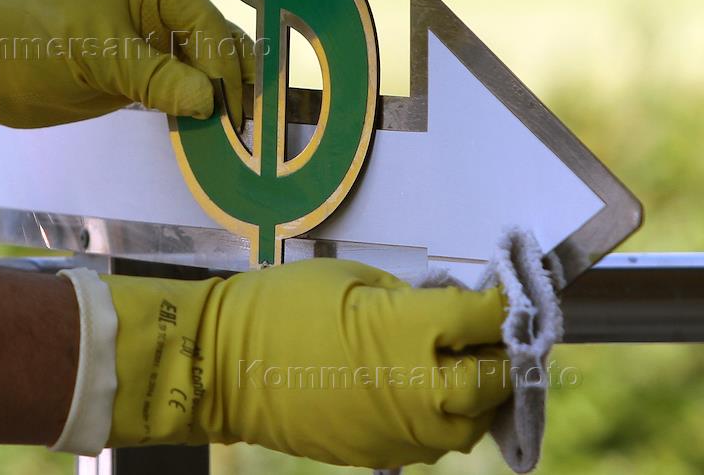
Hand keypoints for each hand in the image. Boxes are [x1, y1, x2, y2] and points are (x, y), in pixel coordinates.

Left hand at [0, 0, 253, 127]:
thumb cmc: (27, 41)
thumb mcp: (96, 57)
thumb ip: (155, 77)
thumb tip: (210, 100)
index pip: (207, 25)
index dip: (228, 68)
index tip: (240, 112)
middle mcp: (151, 11)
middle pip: (209, 47)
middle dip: (229, 85)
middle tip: (245, 134)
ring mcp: (139, 45)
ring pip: (193, 73)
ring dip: (212, 103)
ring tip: (232, 143)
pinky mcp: (124, 78)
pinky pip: (169, 93)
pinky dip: (187, 114)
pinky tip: (203, 138)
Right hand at [62, 260, 509, 467]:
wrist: (221, 364)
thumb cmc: (279, 305)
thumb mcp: (349, 276)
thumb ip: (406, 297)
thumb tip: (442, 311)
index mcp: (409, 334)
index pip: (485, 319)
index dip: (503, 303)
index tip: (508, 291)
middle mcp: (418, 390)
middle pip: (495, 381)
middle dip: (503, 355)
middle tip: (497, 334)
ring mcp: (401, 431)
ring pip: (469, 424)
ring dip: (478, 396)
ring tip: (465, 367)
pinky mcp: (380, 454)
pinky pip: (431, 443)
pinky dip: (442, 420)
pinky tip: (425, 393)